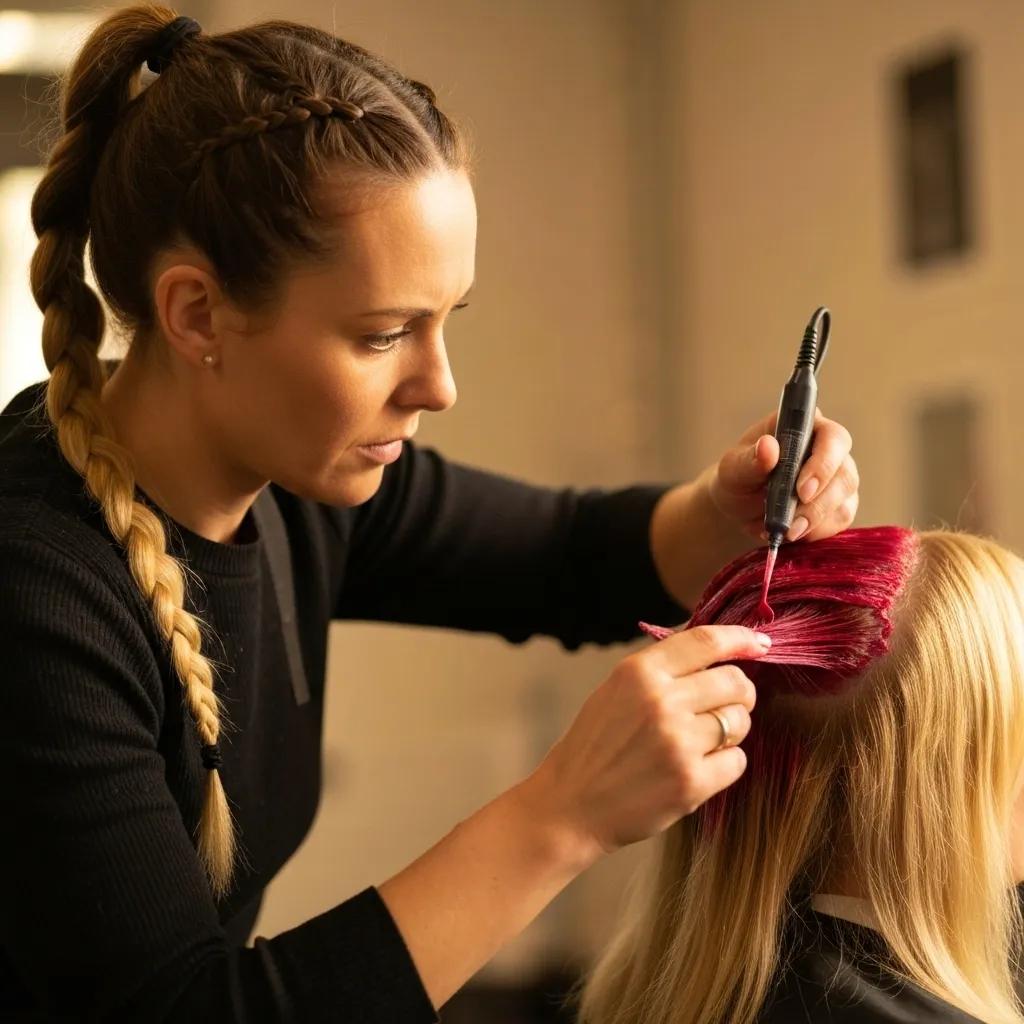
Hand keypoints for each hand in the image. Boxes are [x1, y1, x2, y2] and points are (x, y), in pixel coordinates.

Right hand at [523, 625, 768, 859]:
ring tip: (701, 742)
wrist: (571, 804)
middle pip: (735, 682)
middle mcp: (661, 702)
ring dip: (731, 731)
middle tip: (727, 706)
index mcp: (639, 672)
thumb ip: (661, 669)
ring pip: (741, 722)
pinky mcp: (691, 782)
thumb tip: (717, 652)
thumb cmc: (595, 746)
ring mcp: (678, 743)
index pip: (706, 642)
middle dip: (740, 694)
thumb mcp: (616, 690)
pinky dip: (725, 764)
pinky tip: (697, 768)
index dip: (741, 638)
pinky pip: (737, 761)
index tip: (760, 643)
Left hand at [707, 407, 858, 542]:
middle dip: (818, 502)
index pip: (832, 437)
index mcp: (804, 428)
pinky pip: (839, 520)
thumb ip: (750, 459)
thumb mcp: (734, 468)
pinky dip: (816, 531)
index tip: (802, 490)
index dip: (824, 463)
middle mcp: (829, 450)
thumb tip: (768, 446)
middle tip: (792, 522)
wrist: (740, 505)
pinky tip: (792, 532)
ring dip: (815, 520)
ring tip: (786, 531)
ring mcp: (838, 478)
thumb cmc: (738, 477)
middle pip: (844, 473)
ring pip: (844, 500)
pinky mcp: (839, 505)